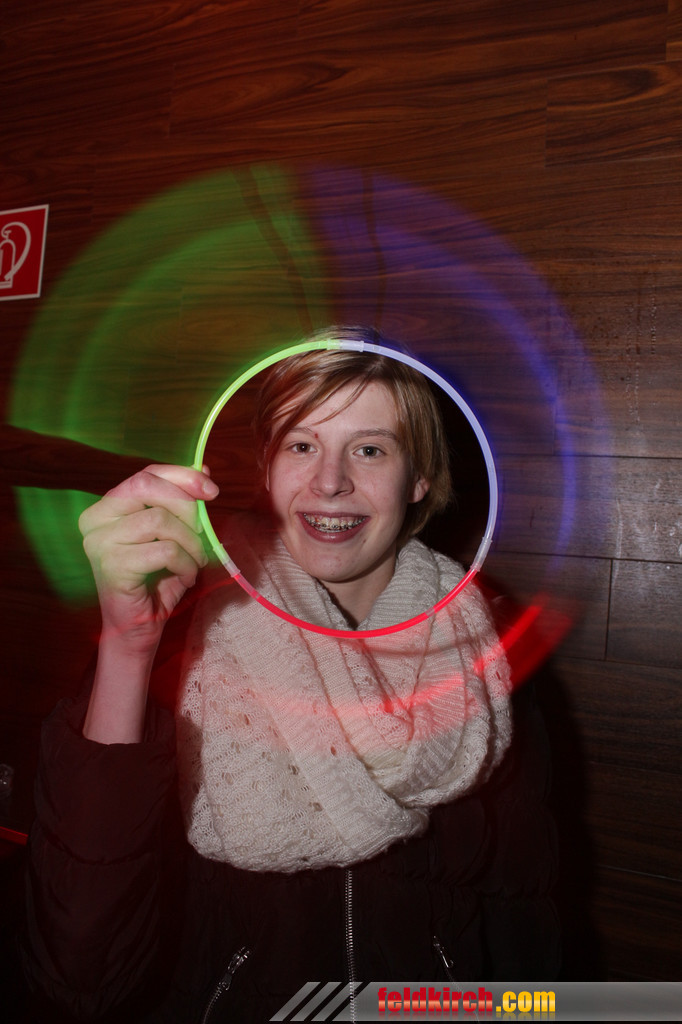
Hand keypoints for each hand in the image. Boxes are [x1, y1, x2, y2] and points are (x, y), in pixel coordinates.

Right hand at [79, 464, 218, 651]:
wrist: (139, 627)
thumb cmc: (156, 580)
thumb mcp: (174, 534)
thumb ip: (183, 502)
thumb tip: (203, 470)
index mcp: (107, 507)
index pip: (146, 474)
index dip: (182, 476)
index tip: (211, 490)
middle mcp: (95, 520)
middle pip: (146, 486)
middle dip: (186, 504)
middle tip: (202, 532)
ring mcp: (99, 542)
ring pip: (160, 520)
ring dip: (190, 542)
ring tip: (194, 561)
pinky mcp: (112, 566)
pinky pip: (164, 550)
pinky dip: (185, 563)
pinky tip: (185, 576)